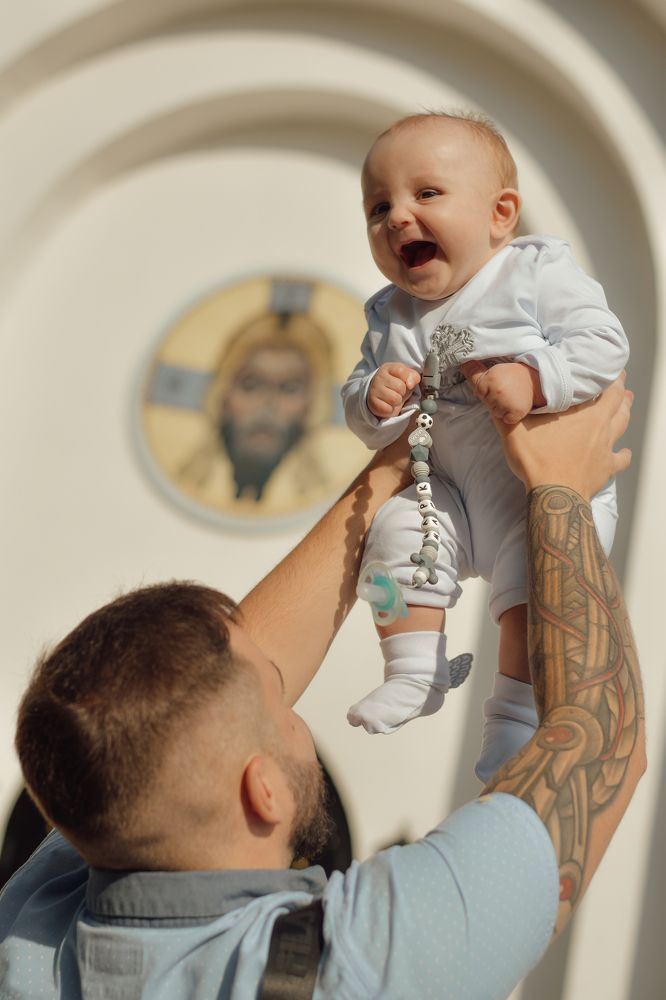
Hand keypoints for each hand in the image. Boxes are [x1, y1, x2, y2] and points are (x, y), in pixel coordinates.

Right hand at [368, 363, 420, 418]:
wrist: (380, 394)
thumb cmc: (396, 384)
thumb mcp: (407, 377)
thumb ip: (413, 377)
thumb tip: (410, 385)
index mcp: (388, 368)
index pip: (401, 371)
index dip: (408, 379)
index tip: (406, 383)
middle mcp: (379, 377)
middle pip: (401, 387)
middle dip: (403, 392)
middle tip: (397, 392)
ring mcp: (374, 390)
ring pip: (395, 399)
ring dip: (397, 402)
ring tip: (392, 398)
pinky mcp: (372, 403)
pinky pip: (388, 409)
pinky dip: (390, 410)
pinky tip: (387, 405)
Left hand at [460, 360, 545, 423]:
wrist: (536, 379)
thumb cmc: (512, 375)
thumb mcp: (494, 371)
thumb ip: (476, 371)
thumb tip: (462, 365)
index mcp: (491, 379)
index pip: (479, 392)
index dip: (487, 390)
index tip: (498, 385)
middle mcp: (497, 391)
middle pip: (488, 403)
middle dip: (495, 399)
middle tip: (507, 391)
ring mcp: (506, 403)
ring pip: (496, 412)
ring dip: (503, 408)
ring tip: (512, 398)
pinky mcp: (515, 413)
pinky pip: (507, 419)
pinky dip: (511, 416)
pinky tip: (516, 405)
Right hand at [491, 374, 631, 497]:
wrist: (555, 495)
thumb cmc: (538, 459)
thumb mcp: (514, 430)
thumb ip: (502, 409)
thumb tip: (485, 390)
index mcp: (586, 413)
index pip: (606, 388)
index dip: (610, 377)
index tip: (609, 367)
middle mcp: (601, 427)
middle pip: (619, 404)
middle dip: (620, 391)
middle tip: (621, 381)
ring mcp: (606, 449)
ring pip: (622, 426)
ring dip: (624, 414)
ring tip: (626, 405)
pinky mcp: (605, 469)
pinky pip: (620, 460)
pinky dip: (623, 455)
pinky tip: (624, 453)